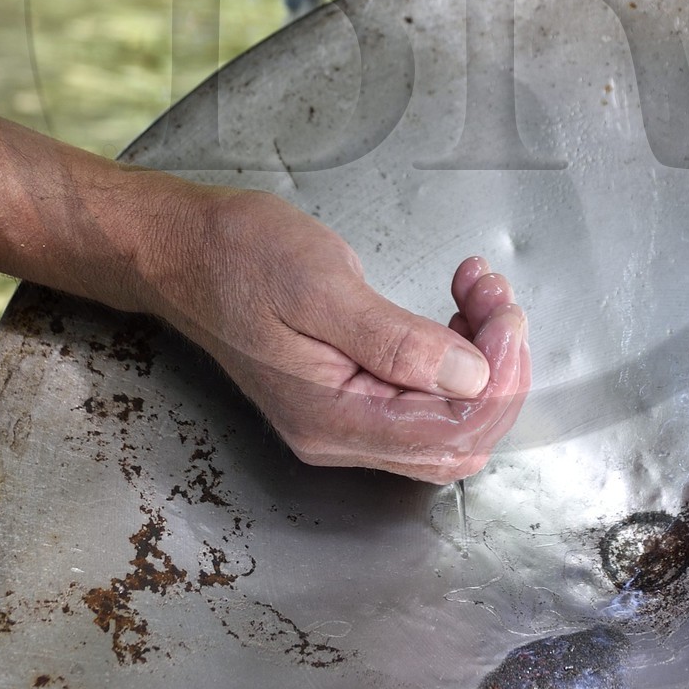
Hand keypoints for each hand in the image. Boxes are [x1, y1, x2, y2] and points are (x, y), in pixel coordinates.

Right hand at [150, 188, 528, 482]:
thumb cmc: (237, 258)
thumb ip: (395, 342)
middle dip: (496, 369)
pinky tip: (457, 305)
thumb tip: (471, 378)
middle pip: (457, 436)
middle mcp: (340, 436)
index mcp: (334, 420)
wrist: (182, 251)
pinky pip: (421, 396)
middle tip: (497, 300)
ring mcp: (342, 420)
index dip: (497, 379)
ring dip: (480, 357)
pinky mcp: (345, 393)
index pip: (451, 431)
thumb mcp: (319, 286)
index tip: (505, 315)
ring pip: (445, 417)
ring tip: (479, 289)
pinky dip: (453, 353)